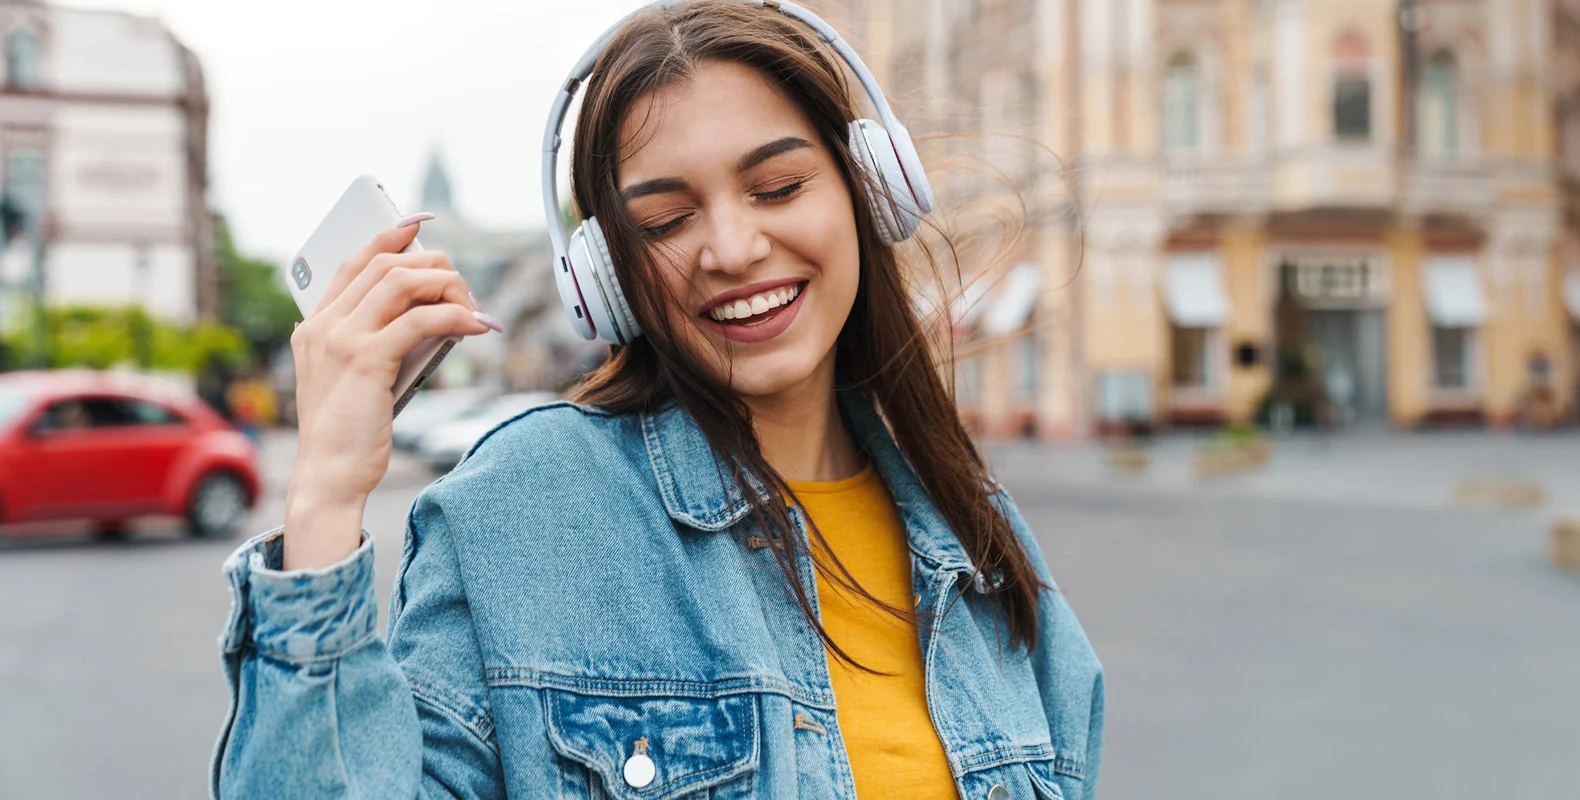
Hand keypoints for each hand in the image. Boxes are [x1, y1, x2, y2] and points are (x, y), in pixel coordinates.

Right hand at [282, 215, 502, 569]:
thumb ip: (379, 342)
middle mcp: (323, 325)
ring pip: (402, 282)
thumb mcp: (359, 378)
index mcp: (314, 325)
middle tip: (463, 287)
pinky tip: (477, 325)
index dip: (388, 238)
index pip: (353, 263)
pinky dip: (455, 316)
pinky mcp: (366, 360)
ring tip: (472, 306)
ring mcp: (340, 340)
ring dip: (446, 286)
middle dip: (432, 265)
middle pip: (385, 265)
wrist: (329, 476)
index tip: (419, 225)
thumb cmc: (349, 432)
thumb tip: (434, 315)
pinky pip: (420, 320)